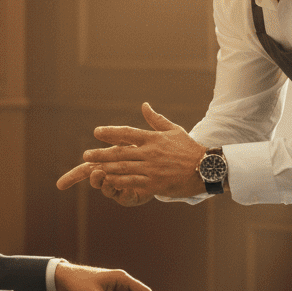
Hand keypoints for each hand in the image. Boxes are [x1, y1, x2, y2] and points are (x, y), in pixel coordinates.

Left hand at [55, 103, 206, 203]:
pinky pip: (133, 183)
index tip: (96, 132)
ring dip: (106, 168)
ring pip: (123, 168)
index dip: (110, 133)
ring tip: (92, 169)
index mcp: (153, 139)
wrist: (205, 169)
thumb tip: (144, 106)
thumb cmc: (189, 149)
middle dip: (101, 154)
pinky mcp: (155, 184)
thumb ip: (156, 119)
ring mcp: (152, 169)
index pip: (127, 133)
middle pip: (120, 152)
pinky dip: (119, 182)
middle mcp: (150, 153)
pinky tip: (108, 182)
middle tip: (86, 154)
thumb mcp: (173, 130)